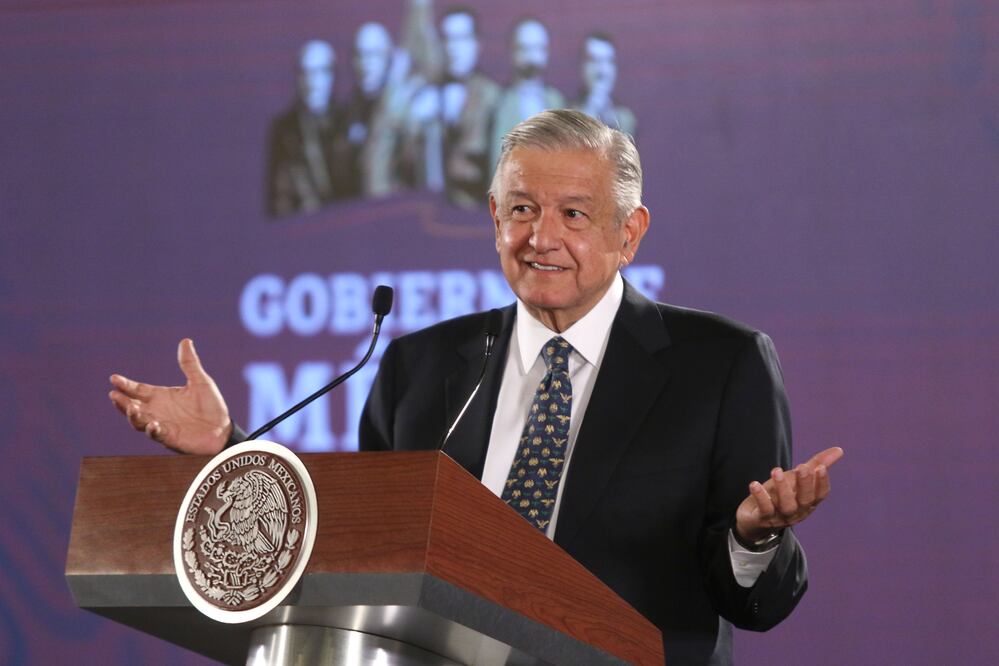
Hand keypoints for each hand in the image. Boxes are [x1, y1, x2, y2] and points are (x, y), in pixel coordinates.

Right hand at [108, 338, 230, 454]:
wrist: (223, 430)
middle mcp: (157, 411)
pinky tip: (153, 424)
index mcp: (162, 397)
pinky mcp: (170, 438)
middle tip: (114, 395)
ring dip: (134, 416)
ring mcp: (162, 425)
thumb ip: (190, 364)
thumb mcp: (201, 382)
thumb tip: (185, 341)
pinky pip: (158, 435)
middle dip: (122, 402)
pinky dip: (153, 430)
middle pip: (133, 406)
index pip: (139, 390)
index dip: (126, 385)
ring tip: (131, 407)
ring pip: (139, 422)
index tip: (113, 378)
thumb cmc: (211, 407)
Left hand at [734, 446, 843, 541]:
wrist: (755, 520)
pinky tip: (754, 484)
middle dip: (805, 483)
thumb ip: (816, 465)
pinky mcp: (762, 519)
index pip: (820, 494)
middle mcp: (797, 511)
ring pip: (786, 505)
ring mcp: (780, 517)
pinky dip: (760, 497)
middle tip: (802, 467)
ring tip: (776, 470)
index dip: (822, 482)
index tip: (820, 467)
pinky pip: (764, 510)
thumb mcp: (797, 480)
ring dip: (782, 488)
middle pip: (805, 499)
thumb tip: (839, 450)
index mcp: (808, 502)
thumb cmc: (780, 495)